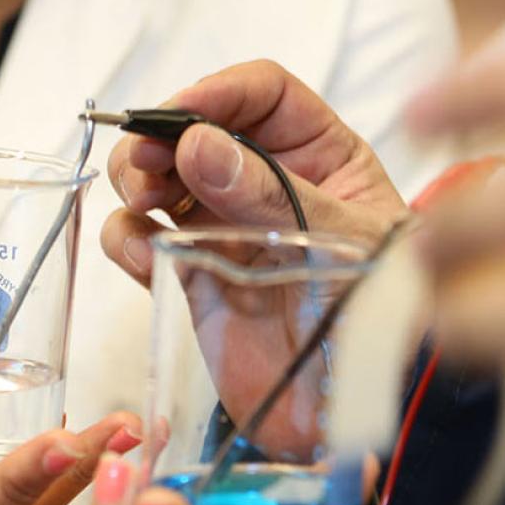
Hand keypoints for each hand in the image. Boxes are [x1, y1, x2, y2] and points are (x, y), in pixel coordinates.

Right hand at [102, 60, 412, 455]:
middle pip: (194, 130)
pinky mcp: (189, 275)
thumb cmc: (380, 319)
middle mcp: (263, 185)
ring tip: (144, 203)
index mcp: (319, 157)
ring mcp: (221, 229)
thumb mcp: (341, 243)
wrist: (358, 410)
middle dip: (160, 138)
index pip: (263, 96)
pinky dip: (124, 240)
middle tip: (147, 166)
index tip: (180, 118)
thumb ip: (269, 195)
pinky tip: (140, 254)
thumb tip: (196, 146)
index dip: (217, 94)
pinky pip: (139, 242)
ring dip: (135, 180)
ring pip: (155, 180)